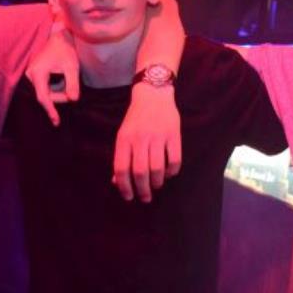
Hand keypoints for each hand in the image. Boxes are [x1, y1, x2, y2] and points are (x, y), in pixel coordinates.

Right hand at [25, 27, 79, 125]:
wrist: (58, 35)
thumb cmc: (65, 49)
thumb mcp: (72, 66)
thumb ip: (73, 83)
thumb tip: (73, 100)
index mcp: (38, 73)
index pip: (43, 97)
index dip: (50, 110)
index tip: (57, 122)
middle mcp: (31, 74)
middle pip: (46, 96)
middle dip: (60, 96)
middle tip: (73, 90)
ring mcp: (31, 74)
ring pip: (45, 92)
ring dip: (58, 91)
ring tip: (67, 78)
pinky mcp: (34, 74)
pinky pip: (44, 87)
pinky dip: (55, 87)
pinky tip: (62, 76)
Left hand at [112, 84, 181, 202]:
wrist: (153, 95)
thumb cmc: (136, 119)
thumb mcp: (124, 135)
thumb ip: (121, 158)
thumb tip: (117, 183)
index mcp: (124, 139)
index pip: (121, 169)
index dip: (124, 187)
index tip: (129, 197)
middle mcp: (140, 138)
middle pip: (140, 172)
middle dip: (143, 189)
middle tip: (145, 197)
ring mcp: (158, 136)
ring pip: (157, 168)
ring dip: (157, 182)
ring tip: (156, 185)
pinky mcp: (174, 135)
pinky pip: (175, 160)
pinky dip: (171, 172)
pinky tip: (168, 173)